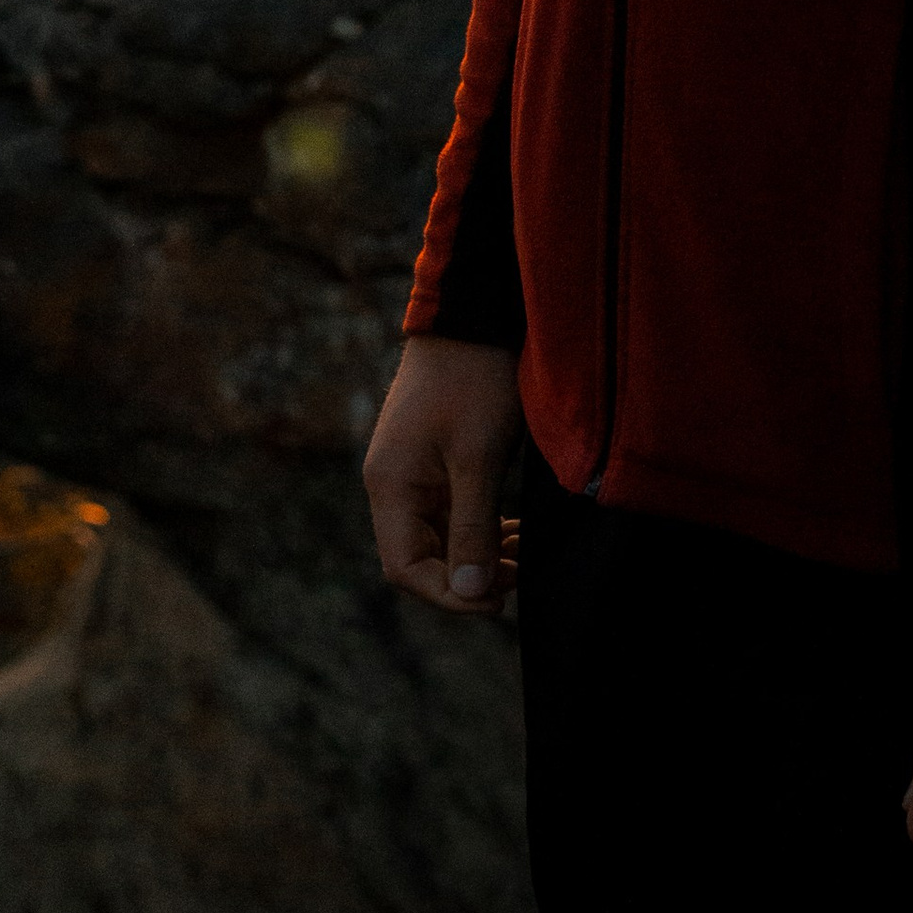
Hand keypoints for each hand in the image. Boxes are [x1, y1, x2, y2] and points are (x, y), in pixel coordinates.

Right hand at [363, 336, 523, 615]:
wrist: (474, 313)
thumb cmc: (475, 381)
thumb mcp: (479, 459)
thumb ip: (472, 529)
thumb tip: (469, 595)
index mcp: (390, 486)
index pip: (406, 569)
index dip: (449, 595)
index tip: (497, 599)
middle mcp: (392, 483)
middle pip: (421, 558)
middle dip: (468, 576)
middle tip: (519, 576)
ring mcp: (411, 471)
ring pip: (439, 537)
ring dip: (478, 554)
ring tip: (523, 556)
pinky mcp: (433, 459)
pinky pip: (450, 512)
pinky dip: (480, 528)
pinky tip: (514, 533)